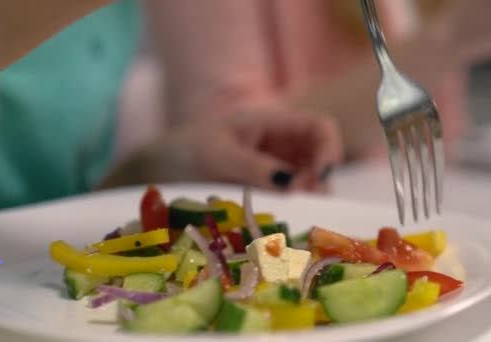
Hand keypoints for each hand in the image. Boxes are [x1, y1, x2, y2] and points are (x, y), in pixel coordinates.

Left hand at [101, 110, 342, 191]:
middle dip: (319, 180)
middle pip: (320, 157)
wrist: (160, 169)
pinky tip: (283, 219)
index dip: (329, 151)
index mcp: (272, 122)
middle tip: (302, 204)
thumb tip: (295, 184)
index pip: (320, 128)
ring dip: (308, 197)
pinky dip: (294, 208)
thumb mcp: (218, 156)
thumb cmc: (186, 151)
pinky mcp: (267, 188)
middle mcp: (280, 143)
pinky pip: (291, 197)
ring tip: (291, 214)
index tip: (318, 181)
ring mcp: (275, 166)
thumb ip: (255, 167)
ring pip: (309, 180)